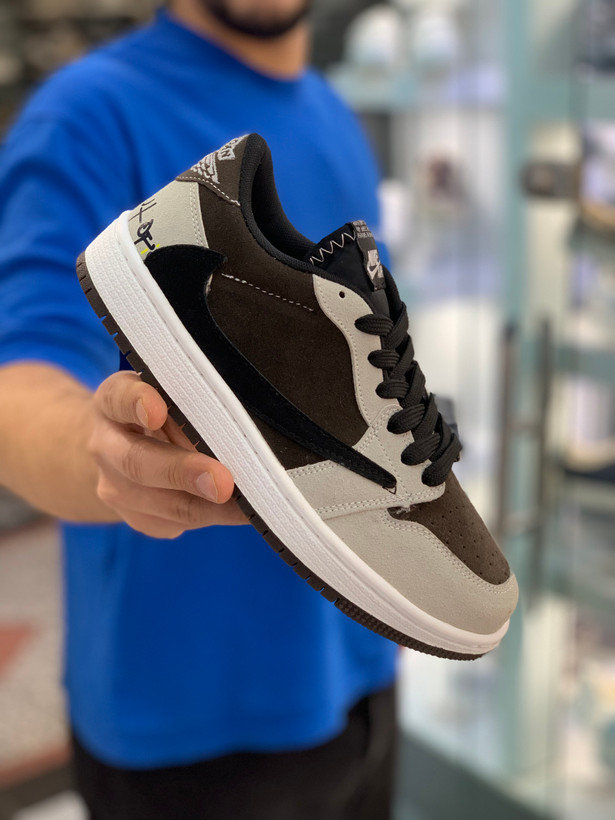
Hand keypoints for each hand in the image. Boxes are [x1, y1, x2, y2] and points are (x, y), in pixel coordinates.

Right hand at [89, 371, 245, 537]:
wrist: (123, 449)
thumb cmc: (161, 409)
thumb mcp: (167, 391)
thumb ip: (188, 399)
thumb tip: (233, 423)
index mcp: (112, 401)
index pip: (117, 398)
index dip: (136, 403)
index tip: (157, 410)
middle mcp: (106, 446)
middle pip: (137, 462)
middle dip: (183, 473)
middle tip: (222, 482)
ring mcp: (116, 488)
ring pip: (163, 503)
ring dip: (207, 505)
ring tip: (246, 505)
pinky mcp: (137, 518)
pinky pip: (177, 522)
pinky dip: (212, 516)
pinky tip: (238, 511)